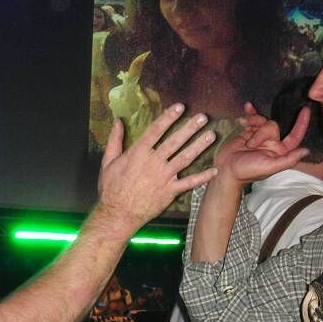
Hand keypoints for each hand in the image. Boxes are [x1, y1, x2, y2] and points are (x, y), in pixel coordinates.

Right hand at [97, 104, 216, 229]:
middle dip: (190, 128)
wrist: (118, 214)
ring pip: (185, 158)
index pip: (156, 130)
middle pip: (175, 141)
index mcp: (138, 153)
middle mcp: (153, 163)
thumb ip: (114, 141)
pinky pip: (189, 183)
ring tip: (211, 135)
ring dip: (199, 146)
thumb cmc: (111, 190)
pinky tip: (214, 170)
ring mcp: (163, 177)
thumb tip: (117, 122)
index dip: (168, 117)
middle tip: (202, 117)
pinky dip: (202, 177)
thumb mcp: (108, 162)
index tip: (179, 107)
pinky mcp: (169, 192)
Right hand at [213, 102, 310, 186]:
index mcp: (279, 152)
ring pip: (262, 121)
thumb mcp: (269, 167)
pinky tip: (246, 108)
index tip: (305, 110)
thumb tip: (306, 151)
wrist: (225, 169)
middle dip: (261, 132)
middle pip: (273, 126)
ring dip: (252, 124)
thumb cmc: (247, 171)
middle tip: (250, 145)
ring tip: (243, 136)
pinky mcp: (248, 132)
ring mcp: (259, 137)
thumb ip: (288, 160)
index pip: (294, 136)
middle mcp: (271, 143)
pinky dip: (249, 114)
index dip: (301, 124)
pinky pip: (252, 118)